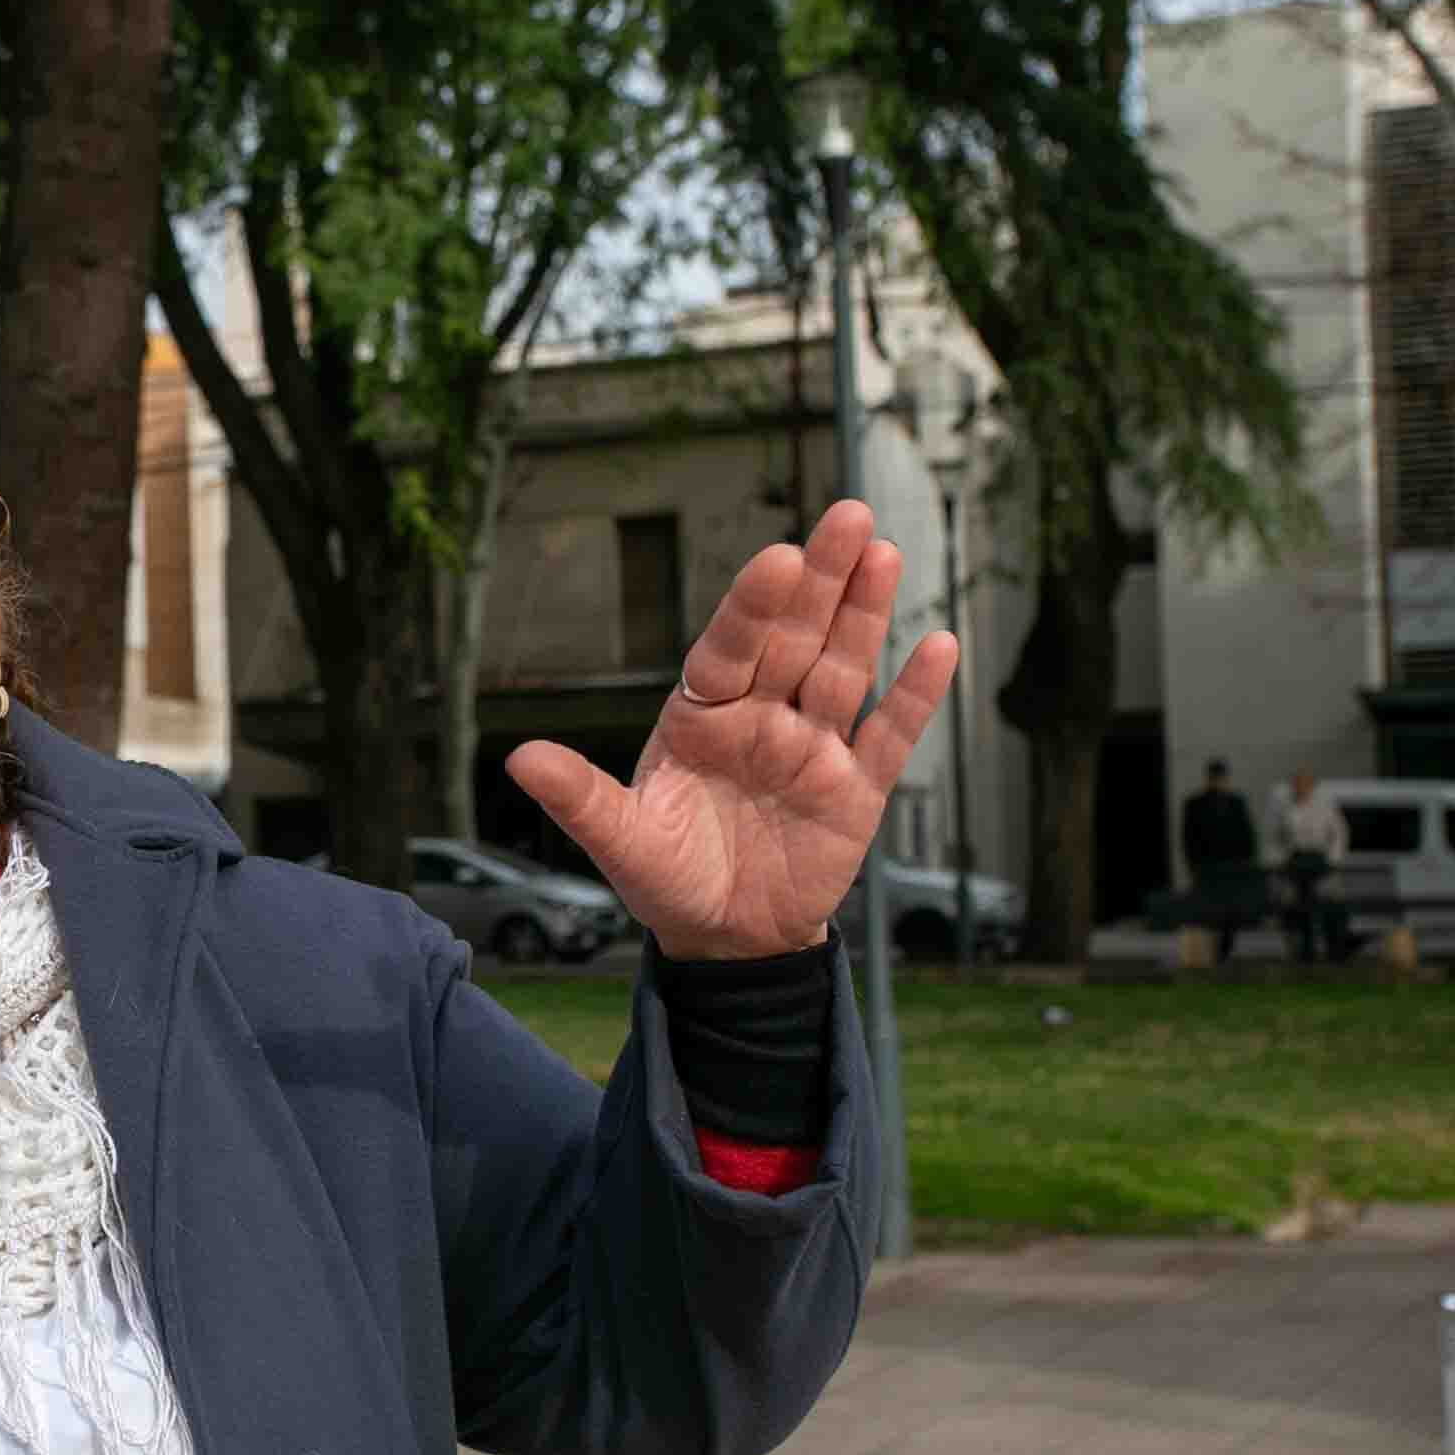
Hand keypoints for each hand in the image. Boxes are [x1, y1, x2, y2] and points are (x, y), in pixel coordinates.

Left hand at [503, 501, 958, 961]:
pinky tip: (937, 645)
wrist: (724, 938)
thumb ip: (578, 797)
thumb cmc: (666, 877)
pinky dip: (913, 696)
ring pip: (843, 669)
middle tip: (847, 515)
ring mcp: (812, 748)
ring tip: (884, 554)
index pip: (728, 649)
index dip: (752, 606)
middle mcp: (759, 718)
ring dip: (864, 615)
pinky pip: (889, 735)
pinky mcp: (856, 788)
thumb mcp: (619, 841)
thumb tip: (517, 759)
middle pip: (793, 639)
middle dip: (820, 580)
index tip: (776, 557)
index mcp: (701, 716)